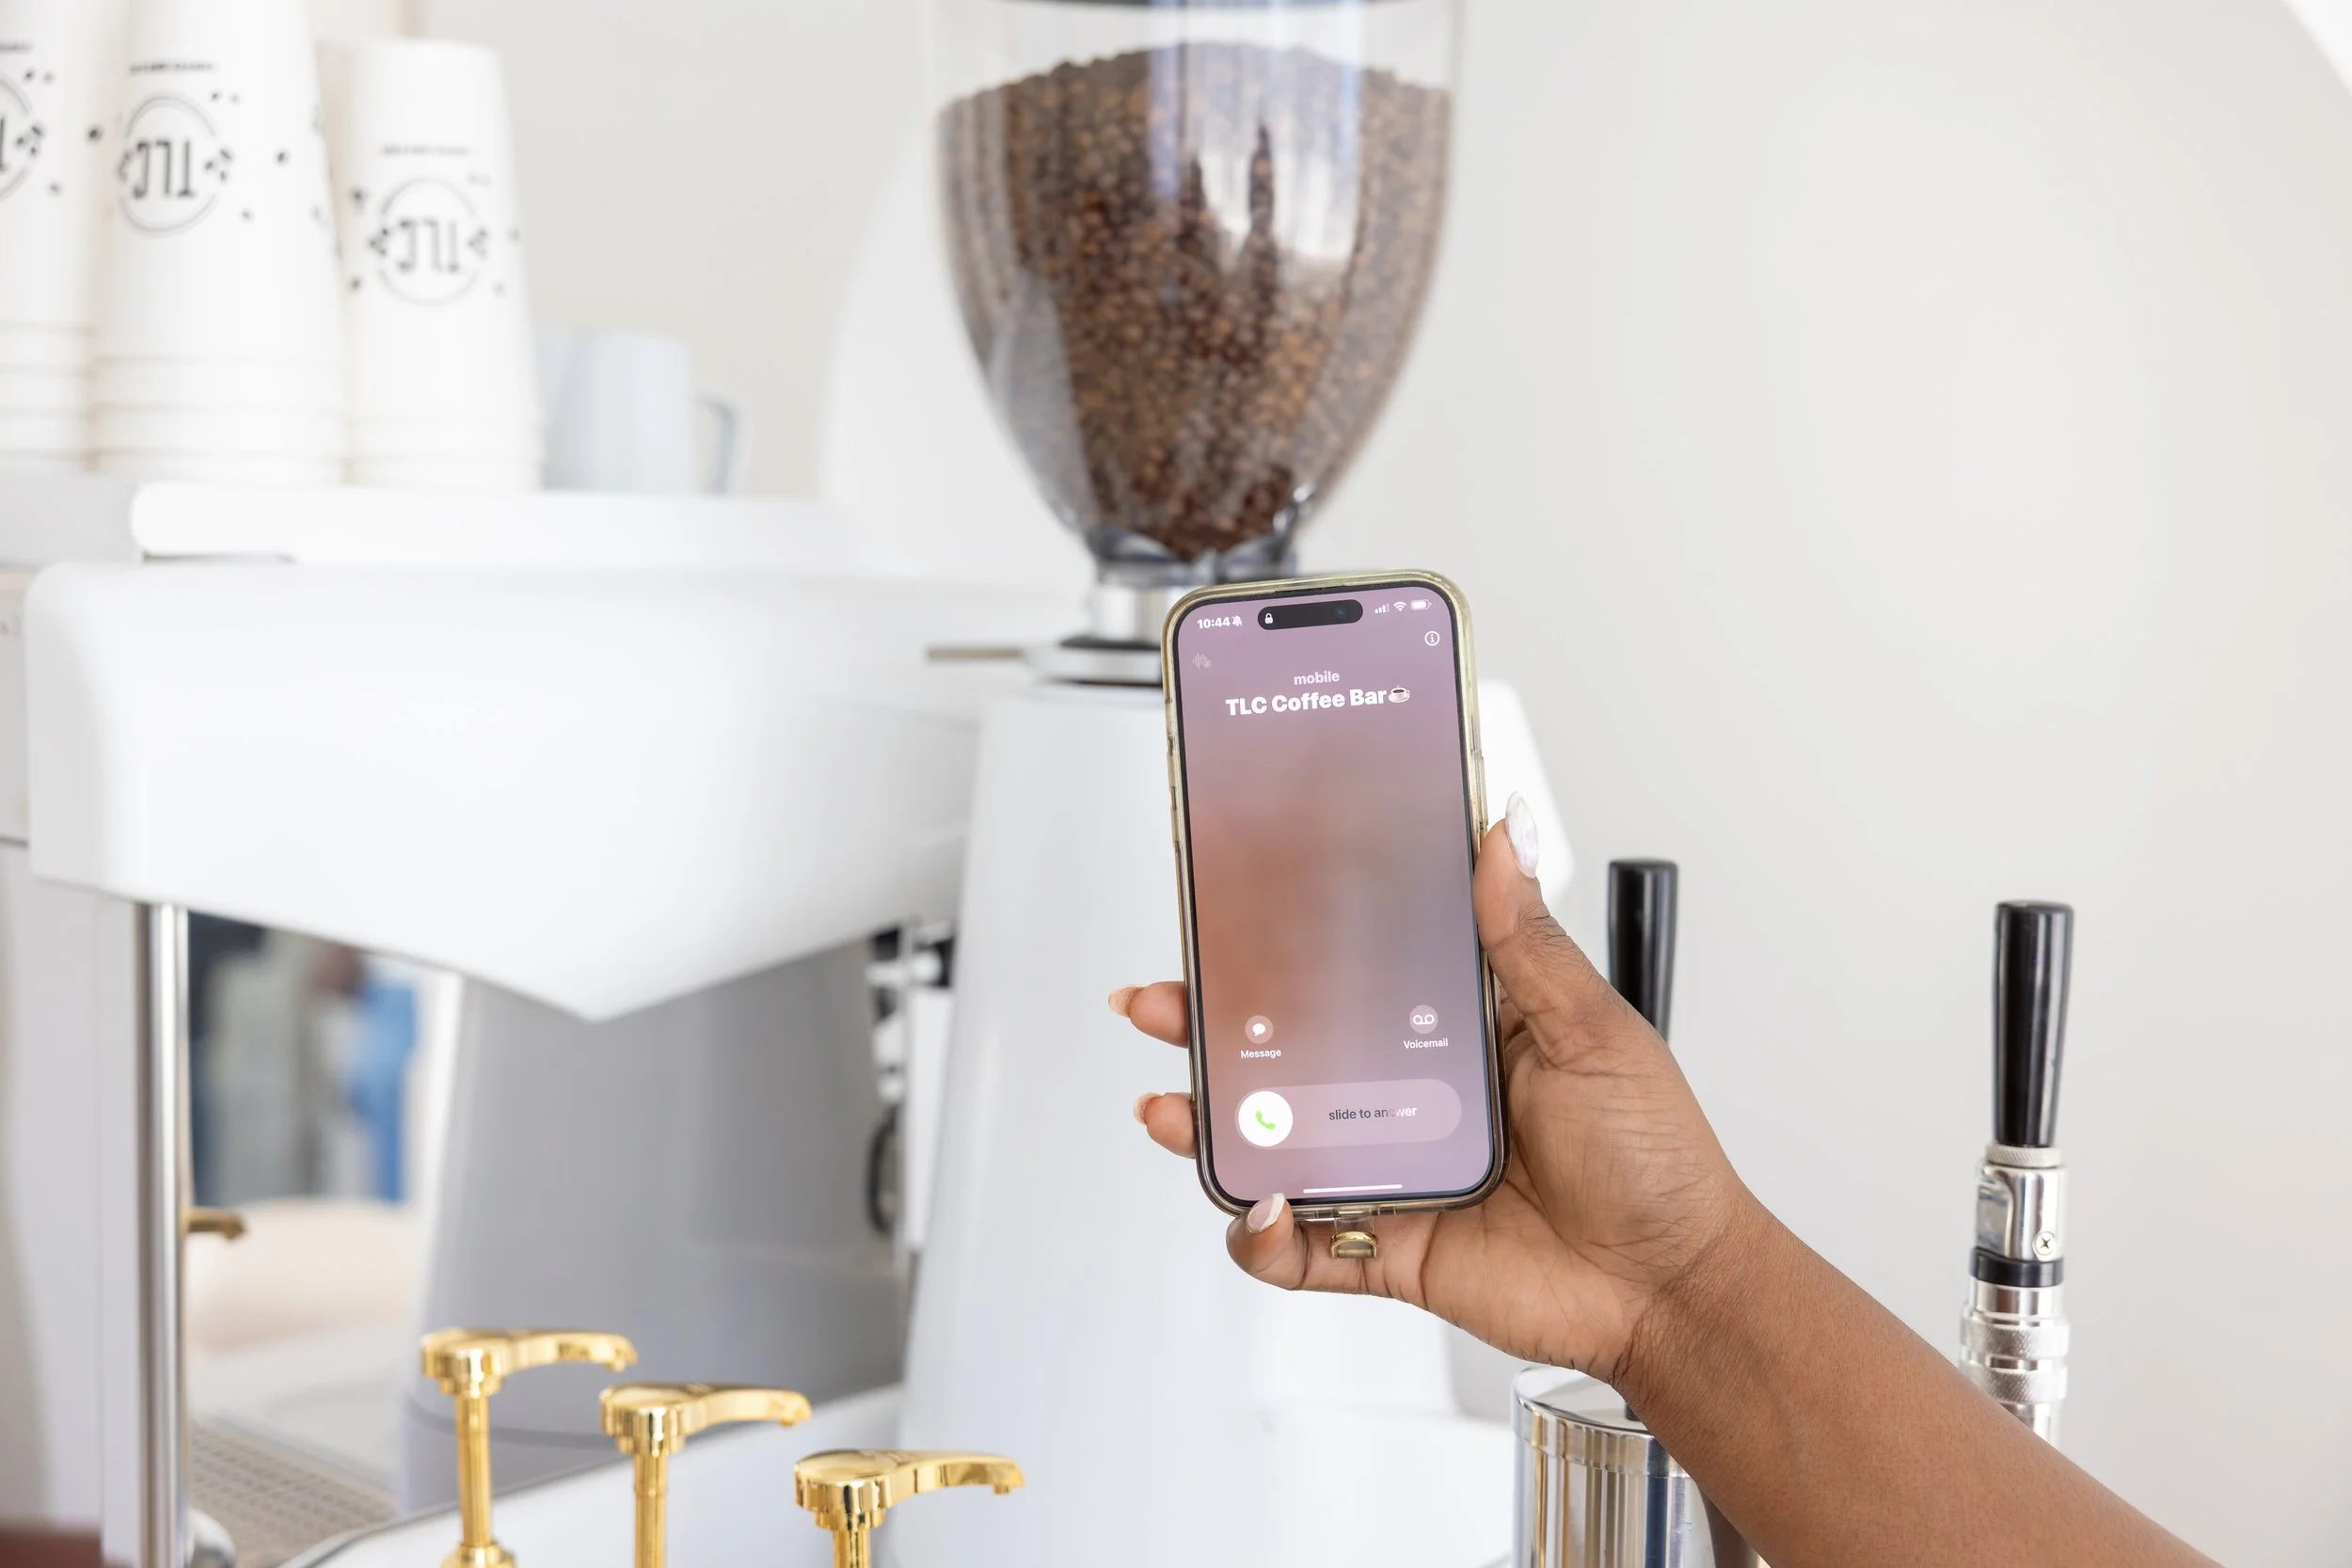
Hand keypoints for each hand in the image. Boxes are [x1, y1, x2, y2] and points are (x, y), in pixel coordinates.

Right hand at [1116, 811, 1758, 1384]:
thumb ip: (1528, 940)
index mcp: (1454, 1031)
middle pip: (1286, 1057)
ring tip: (1177, 1110)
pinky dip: (1264, 1237)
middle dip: (1209, 1031)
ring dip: (1211, 1128)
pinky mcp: (1386, 1246)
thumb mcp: (1594, 1028)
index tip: (1230, 910)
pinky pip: (1300, 1248)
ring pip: (1274, 1147)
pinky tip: (1263, 1211)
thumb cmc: (1656, 1159)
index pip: (1349, 974)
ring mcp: (1391, 1172)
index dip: (1285, 947)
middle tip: (1159, 1005)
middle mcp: (1410, 1097)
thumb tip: (1503, 836)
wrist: (1674, 1287)